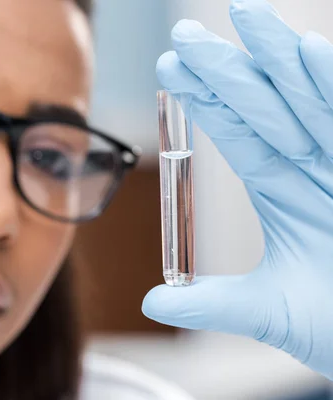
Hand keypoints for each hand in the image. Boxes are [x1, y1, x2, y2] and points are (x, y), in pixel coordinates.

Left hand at [142, 0, 332, 379]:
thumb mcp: (269, 312)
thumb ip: (211, 304)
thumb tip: (151, 302)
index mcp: (282, 188)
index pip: (236, 132)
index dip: (205, 101)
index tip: (171, 69)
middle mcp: (313, 165)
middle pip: (265, 105)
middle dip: (227, 69)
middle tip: (184, 34)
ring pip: (310, 99)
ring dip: (278, 56)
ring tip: (244, 13)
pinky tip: (310, 52)